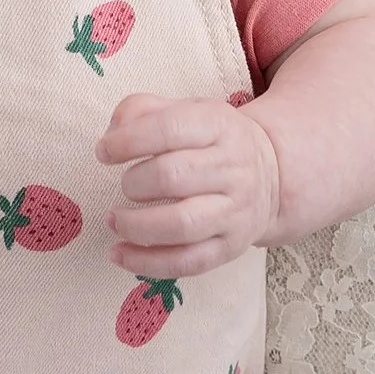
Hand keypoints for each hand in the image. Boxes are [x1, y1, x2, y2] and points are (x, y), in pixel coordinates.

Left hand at [94, 92, 281, 277]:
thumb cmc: (211, 140)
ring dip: (136, 226)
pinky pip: (187, 263)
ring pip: (181, 225)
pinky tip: (119, 254)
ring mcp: (235, 211)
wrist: (271, 175)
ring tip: (114, 220)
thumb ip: (141, 111)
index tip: (104, 152)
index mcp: (218, 125)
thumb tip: (111, 139)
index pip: (170, 129)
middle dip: (134, 183)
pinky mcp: (230, 247)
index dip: (127, 141)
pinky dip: (146, 263)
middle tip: (125, 185)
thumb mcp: (184, 110)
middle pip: (172, 177)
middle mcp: (232, 168)